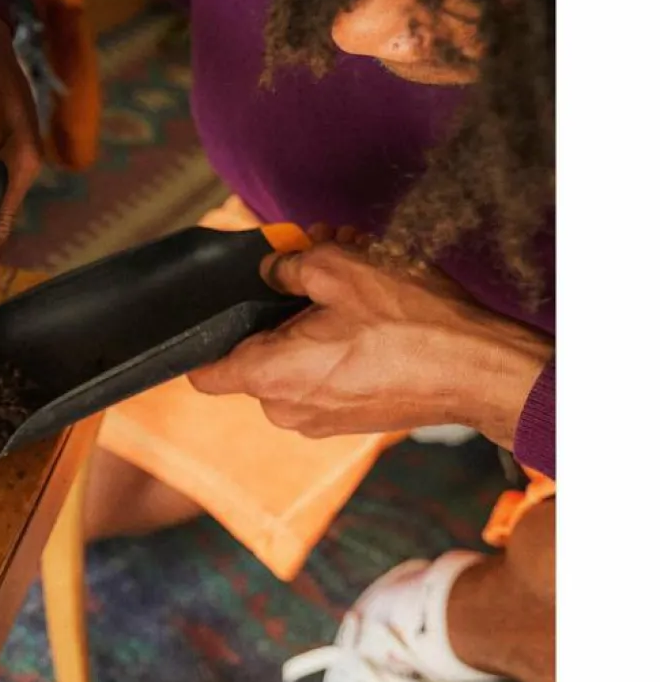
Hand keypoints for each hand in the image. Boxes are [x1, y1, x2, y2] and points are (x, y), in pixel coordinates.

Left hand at [190, 238, 552, 449]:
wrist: (479, 370)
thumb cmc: (411, 324)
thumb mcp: (339, 269)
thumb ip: (287, 265)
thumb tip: (271, 268)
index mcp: (269, 377)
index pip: (203, 373)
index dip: (205, 336)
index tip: (221, 309)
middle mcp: (286, 409)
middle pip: (257, 352)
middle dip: (280, 306)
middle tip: (313, 262)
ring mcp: (319, 419)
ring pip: (294, 360)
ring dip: (313, 319)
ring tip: (352, 276)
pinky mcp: (350, 418)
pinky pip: (323, 375)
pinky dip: (335, 343)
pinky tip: (369, 308)